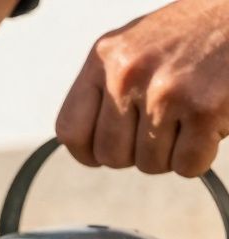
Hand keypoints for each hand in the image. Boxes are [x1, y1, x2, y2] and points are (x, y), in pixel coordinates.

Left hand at [57, 0, 228, 176]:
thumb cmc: (196, 33)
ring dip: (173, 154)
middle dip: (139, 153)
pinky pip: (188, 165)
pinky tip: (209, 127)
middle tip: (164, 131)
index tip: (109, 150)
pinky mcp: (203, 108)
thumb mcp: (137, 46)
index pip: (71, 131)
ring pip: (150, 164)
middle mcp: (127, 74)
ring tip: (189, 119)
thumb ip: (108, 87)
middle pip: (111, 156)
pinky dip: (200, 158)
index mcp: (104, 58)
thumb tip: (89, 144)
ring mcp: (165, 92)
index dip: (90, 152)